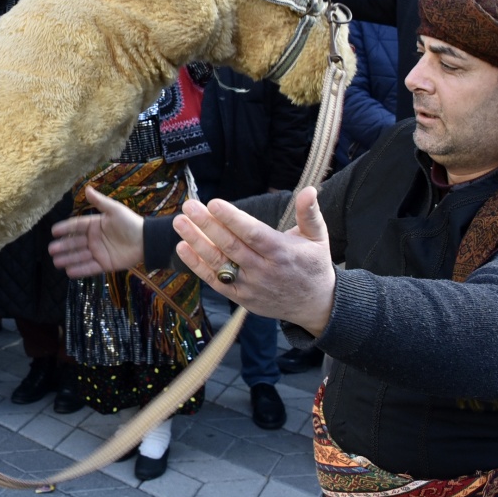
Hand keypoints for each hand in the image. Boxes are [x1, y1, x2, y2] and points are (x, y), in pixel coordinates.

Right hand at [49, 187, 144, 276]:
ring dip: (68, 259)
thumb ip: (100, 201)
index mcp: (95, 225)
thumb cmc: (130, 223)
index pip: (76, 226)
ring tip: (56, 262)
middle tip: (51, 249)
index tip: (53, 231)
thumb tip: (86, 187)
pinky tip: (69, 272)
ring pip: (80, 256)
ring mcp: (98, 252)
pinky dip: (80, 270)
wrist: (146, 241)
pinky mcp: (104, 264)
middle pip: (75, 243)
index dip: (65, 228)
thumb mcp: (115, 210)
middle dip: (63, 246)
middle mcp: (94, 239)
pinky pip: (90, 267)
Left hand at [173, 189, 335, 335]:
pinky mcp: (241, 298)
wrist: (315, 306)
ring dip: (196, 242)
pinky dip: (197, 266)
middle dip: (207, 225)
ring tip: (179, 222)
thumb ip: (310, 213)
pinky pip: (215, 281)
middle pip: (230, 246)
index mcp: (281, 252)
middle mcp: (264, 271)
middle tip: (189, 206)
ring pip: (218, 263)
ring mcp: (250, 286)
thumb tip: (309, 189)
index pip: (252, 233)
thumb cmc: (314, 265)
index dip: (232, 218)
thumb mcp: (318, 238)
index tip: (213, 203)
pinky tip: (182, 247)